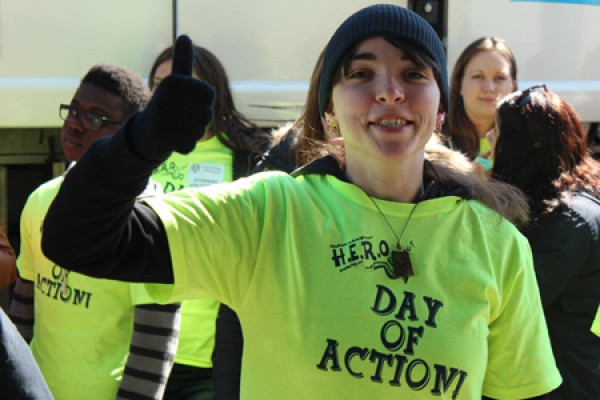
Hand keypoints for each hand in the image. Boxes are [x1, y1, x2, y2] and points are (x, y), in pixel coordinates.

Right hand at [132, 35, 215, 160]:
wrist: (145, 131)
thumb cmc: (168, 104)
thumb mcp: (175, 81)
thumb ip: (183, 61)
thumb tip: (184, 36)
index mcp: (174, 81)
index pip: (209, 95)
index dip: (205, 102)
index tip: (191, 101)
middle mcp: (167, 97)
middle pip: (207, 115)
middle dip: (199, 121)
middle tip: (183, 117)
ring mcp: (164, 118)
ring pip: (199, 132)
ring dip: (192, 133)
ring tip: (178, 128)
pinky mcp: (162, 138)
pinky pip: (189, 146)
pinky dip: (185, 146)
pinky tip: (173, 140)